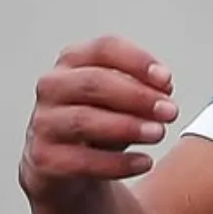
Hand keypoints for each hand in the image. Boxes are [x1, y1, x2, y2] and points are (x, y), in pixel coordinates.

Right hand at [20, 37, 179, 205]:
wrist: (71, 165)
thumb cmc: (102, 119)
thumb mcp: (125, 97)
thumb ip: (144, 87)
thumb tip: (162, 88)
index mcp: (75, 61)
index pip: (105, 48)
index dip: (138, 61)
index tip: (166, 80)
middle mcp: (53, 86)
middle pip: (93, 82)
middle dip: (137, 96)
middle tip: (169, 111)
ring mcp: (43, 122)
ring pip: (83, 120)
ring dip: (127, 127)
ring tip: (158, 134)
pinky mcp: (43, 158)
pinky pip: (79, 160)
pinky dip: (116, 163)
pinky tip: (143, 162)